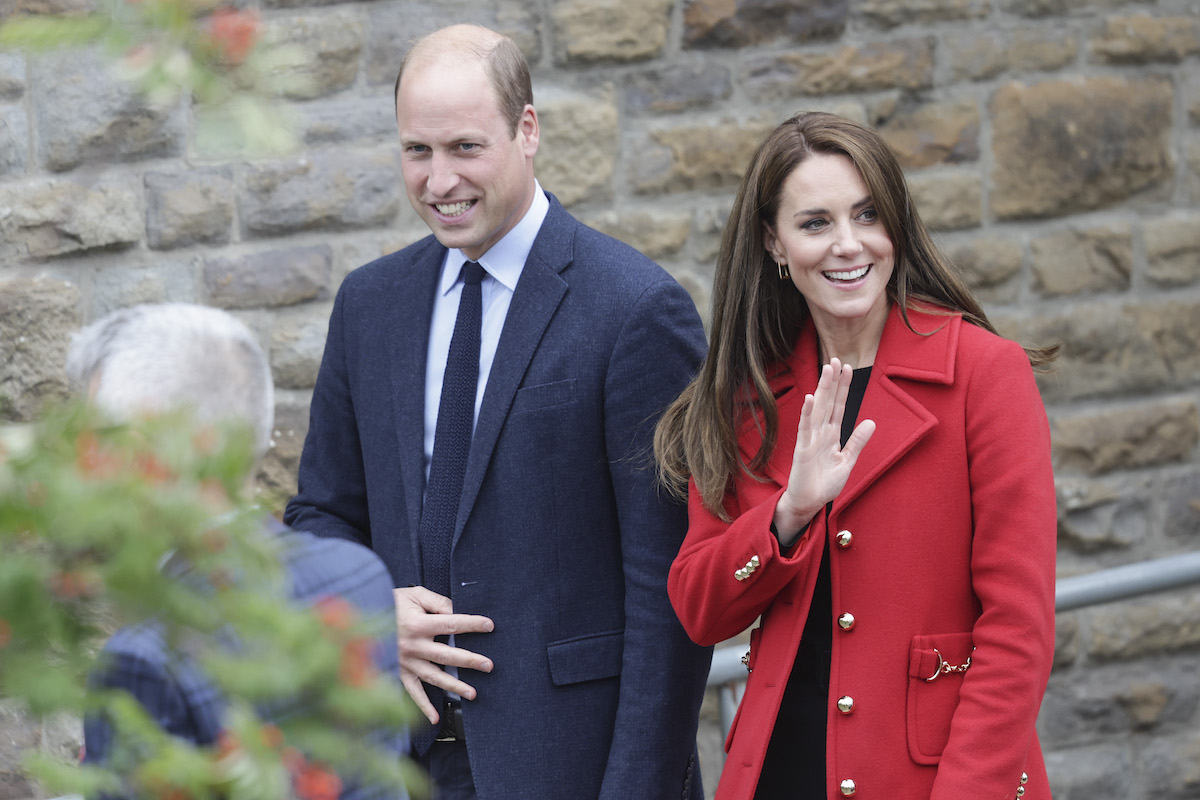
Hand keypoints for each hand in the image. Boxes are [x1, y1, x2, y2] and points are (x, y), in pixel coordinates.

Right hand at [393, 585, 494, 723]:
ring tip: (473, 693)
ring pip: (433, 677)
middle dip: (469, 660)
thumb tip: (457, 610)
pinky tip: (434, 718)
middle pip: (446, 655)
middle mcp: (412, 646)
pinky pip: (411, 691)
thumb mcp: (415, 595)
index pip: (451, 624)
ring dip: (454, 686)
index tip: (489, 625)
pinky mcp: (398, 672)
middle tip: (488, 665)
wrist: (362, 615)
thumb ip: (437, 602)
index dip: (472, 624)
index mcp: (417, 624)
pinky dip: (422, 706)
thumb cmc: (392, 603)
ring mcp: (405, 661)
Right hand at [774, 358, 875, 544]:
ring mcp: (811, 439)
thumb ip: (858, 442)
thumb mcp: (847, 461)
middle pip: (828, 402)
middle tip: (835, 359)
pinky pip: (806, 429)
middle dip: (832, 381)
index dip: (843, 388)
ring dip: (822, 389)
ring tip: (826, 370)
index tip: (847, 368)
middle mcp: (820, 433)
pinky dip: (808, 414)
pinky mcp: (803, 450)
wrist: (809, 503)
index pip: (839, 406)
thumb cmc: (825, 483)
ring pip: (818, 409)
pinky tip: (811, 399)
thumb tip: (871, 421)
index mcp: (832, 435)